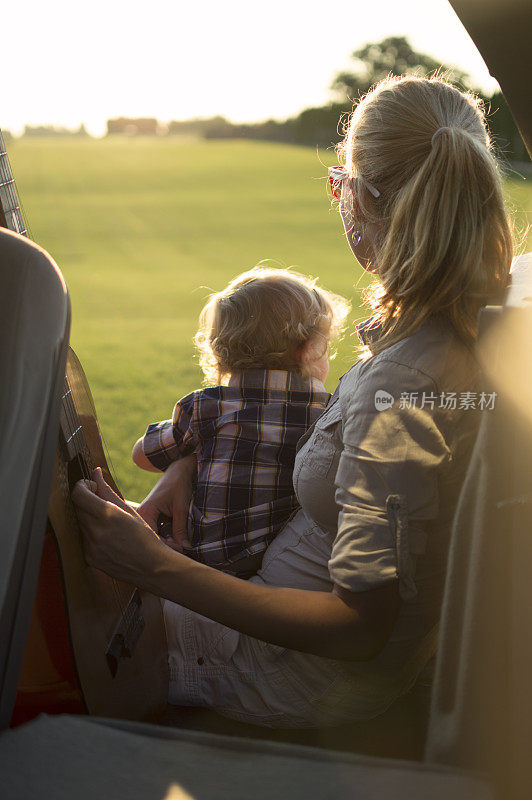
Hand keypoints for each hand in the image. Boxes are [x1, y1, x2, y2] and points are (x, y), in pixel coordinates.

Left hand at [71, 467, 169, 588]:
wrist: (152, 567)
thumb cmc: (145, 537)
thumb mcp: (128, 510)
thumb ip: (107, 490)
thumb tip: (95, 472)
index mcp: (107, 515)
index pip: (78, 494)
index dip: (81, 486)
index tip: (89, 485)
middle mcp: (95, 531)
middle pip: (78, 507)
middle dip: (86, 500)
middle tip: (100, 500)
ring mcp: (90, 547)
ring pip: (80, 523)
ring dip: (89, 517)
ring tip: (108, 522)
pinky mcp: (89, 558)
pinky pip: (83, 539)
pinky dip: (92, 533)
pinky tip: (108, 537)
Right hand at [137, 456, 196, 551]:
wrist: (179, 469)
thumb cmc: (179, 484)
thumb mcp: (181, 507)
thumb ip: (181, 529)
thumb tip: (185, 548)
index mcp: (145, 512)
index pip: (152, 537)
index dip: (167, 546)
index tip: (183, 549)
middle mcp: (141, 515)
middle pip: (151, 539)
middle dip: (167, 546)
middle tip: (183, 551)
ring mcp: (146, 516)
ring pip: (155, 536)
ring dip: (168, 542)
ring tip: (182, 546)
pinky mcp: (152, 517)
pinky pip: (158, 531)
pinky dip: (167, 535)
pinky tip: (178, 539)